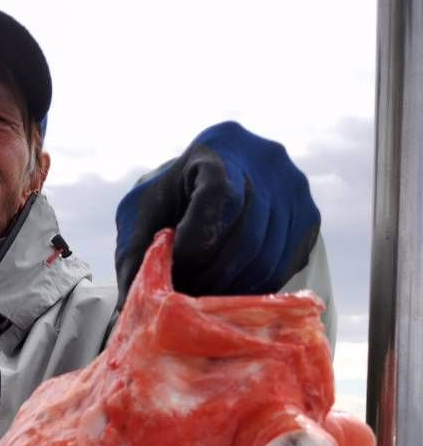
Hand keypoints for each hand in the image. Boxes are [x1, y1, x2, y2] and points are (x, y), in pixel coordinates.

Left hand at [114, 121, 320, 302]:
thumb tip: (134, 299)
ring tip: (204, 298)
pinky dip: (254, 288)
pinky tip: (228, 292)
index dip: (195, 241)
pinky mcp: (309, 218)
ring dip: (232, 287)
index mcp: (219, 146)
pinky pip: (284, 266)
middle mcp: (266, 159)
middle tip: (188, 296)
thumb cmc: (169, 202)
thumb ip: (135, 253)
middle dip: (212, 274)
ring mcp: (294, 188)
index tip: (174, 265)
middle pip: (246, 233)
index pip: (216, 197)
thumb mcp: (141, 217)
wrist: (209, 186)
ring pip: (267, 256)